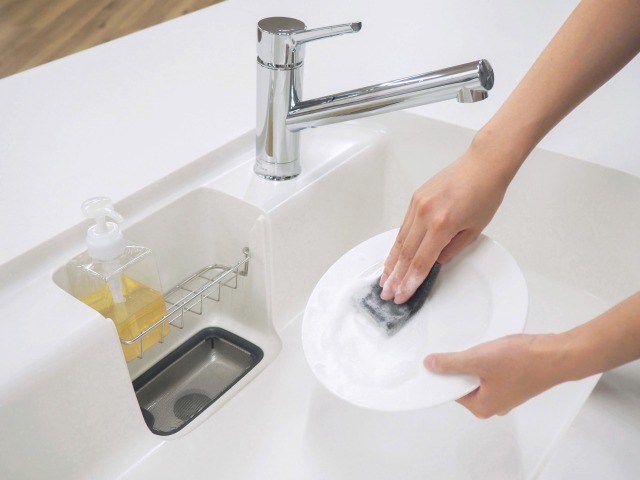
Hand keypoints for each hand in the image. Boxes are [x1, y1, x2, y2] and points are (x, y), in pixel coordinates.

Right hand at [380, 145, 509, 303]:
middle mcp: (425, 214)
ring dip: (392, 263)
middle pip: (405, 254)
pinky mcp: (415, 199)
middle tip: (388, 294)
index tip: (403, 295)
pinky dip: (397, 244)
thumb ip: (452, 249)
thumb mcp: (474, 229)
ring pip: (400, 240)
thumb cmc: (485, 193)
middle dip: (395, 277)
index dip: (410, 282)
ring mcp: (417, 205)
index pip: (421, 262)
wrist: (483, 165)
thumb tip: (435, 261)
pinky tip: (393, 257)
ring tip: (385, 279)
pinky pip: (403, 227)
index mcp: (442, 225)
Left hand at [424, 334, 566, 417]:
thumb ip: (451, 363)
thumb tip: (431, 365)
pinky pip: (492, 370)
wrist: (557, 354)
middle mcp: (494, 405)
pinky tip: (496, 349)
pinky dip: (490, 359)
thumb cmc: (525, 362)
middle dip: (462, 365)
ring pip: (478, 375)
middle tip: (468, 351)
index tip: (437, 361)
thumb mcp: (478, 359)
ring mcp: (505, 393)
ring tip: (487, 349)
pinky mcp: (514, 381)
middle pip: (463, 383)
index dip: (442, 374)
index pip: (450, 391)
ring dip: (477, 360)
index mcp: (482, 407)